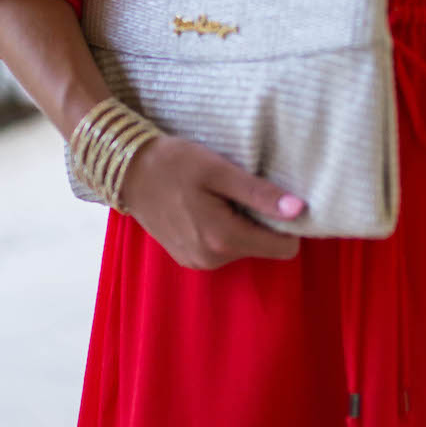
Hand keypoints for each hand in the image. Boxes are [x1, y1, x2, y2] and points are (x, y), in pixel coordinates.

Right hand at [117, 133, 305, 268]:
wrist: (126, 171)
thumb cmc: (173, 164)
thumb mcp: (219, 171)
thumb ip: (259, 193)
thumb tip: (299, 209)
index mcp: (224, 239)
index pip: (284, 248)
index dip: (287, 223)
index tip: (275, 198)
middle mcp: (212, 260)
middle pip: (264, 248)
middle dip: (261, 222)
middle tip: (240, 191)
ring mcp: (198, 263)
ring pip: (244, 248)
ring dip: (241, 225)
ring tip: (220, 197)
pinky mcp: (188, 259)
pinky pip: (222, 250)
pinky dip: (223, 231)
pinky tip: (205, 207)